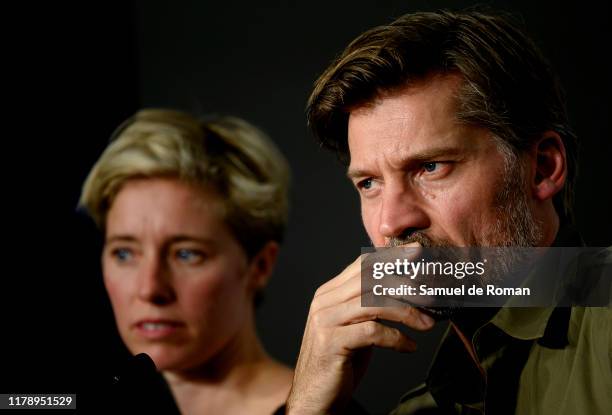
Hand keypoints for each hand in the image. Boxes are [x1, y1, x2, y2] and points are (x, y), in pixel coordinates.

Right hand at [286, 250, 435, 414]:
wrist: (314, 397)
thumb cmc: (340, 361)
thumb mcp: (354, 326)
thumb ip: (369, 305)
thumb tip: (404, 286)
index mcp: (329, 293)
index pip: (362, 265)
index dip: (392, 258)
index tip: (419, 253)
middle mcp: (324, 301)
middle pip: (370, 279)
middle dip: (406, 282)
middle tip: (433, 292)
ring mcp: (325, 321)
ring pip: (373, 302)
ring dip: (407, 312)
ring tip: (428, 323)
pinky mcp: (331, 343)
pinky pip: (372, 331)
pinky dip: (396, 338)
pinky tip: (410, 347)